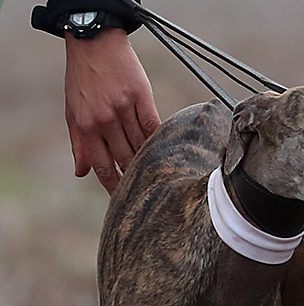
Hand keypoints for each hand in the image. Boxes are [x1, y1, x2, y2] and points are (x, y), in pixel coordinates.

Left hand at [64, 28, 160, 193]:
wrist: (94, 42)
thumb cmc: (82, 79)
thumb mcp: (72, 111)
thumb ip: (78, 144)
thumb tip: (81, 173)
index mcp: (86, 126)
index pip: (104, 167)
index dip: (115, 187)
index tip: (123, 199)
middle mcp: (105, 120)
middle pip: (126, 160)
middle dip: (136, 178)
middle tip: (146, 192)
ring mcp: (124, 109)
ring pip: (141, 146)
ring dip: (150, 162)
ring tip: (159, 176)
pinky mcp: (141, 98)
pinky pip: (153, 127)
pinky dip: (159, 141)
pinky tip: (164, 152)